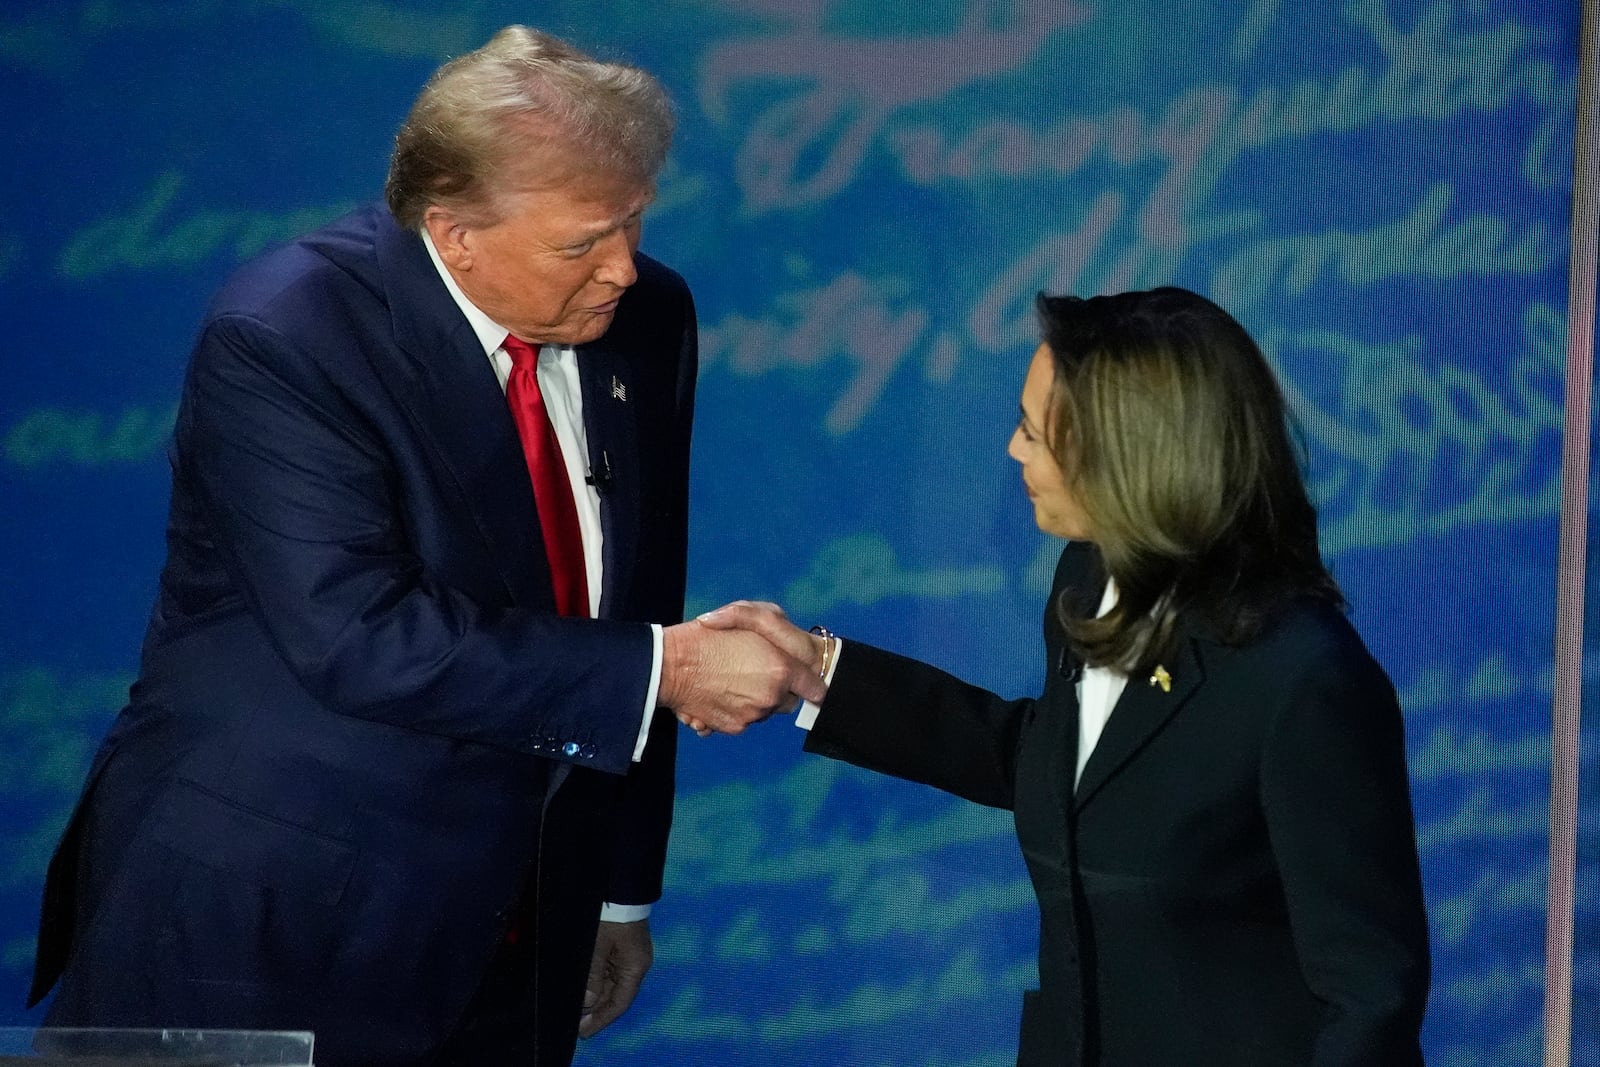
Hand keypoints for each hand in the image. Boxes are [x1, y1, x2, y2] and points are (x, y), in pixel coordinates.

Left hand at [580, 919, 651, 1038]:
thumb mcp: (597, 946)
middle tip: (572, 1022)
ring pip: (609, 985)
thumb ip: (592, 975)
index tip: (583, 1031)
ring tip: (573, 1008)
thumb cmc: (610, 916)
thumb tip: (588, 1001)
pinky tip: (581, 989)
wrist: (620, 886)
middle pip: (614, 995)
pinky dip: (595, 983)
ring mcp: (628, 956)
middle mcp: (635, 965)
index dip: (601, 1019)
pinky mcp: (620, 948)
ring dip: (593, 997)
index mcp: (635, 968)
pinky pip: (607, 972)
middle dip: (594, 1010)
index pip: (620, 1003)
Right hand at [659, 611, 825, 735]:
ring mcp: (753, 714)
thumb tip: (788, 655)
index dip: (809, 683)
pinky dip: (737, 709)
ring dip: (755, 699)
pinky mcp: (735, 727)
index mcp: (781, 669)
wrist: (670, 664)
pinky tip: (720, 692)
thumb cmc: (709, 635)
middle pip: (787, 700)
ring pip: (765, 710)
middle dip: (778, 689)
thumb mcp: (748, 614)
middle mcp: (771, 696)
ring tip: (731, 679)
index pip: (814, 687)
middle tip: (755, 672)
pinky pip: (745, 720)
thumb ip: (777, 630)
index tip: (805, 681)